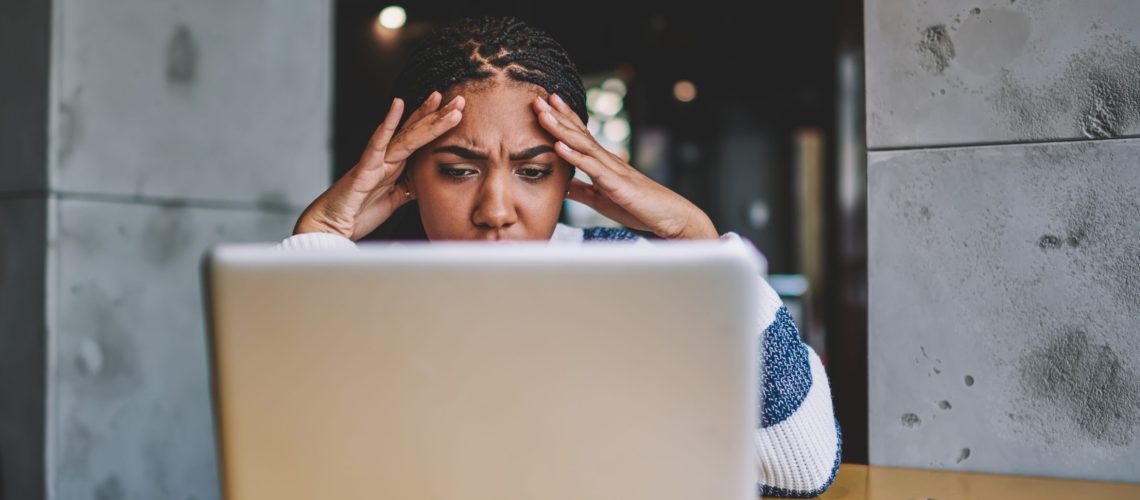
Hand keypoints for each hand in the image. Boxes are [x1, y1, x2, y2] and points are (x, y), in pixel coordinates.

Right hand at [295, 92, 464, 238]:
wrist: (331, 228)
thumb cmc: (358, 214)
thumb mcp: (394, 201)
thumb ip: (409, 189)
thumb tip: (426, 182)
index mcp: (394, 165)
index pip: (419, 140)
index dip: (437, 124)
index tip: (457, 111)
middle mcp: (386, 158)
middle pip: (415, 131)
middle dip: (438, 115)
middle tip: (460, 99)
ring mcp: (375, 161)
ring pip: (404, 134)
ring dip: (424, 117)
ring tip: (440, 99)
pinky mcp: (364, 169)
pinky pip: (377, 144)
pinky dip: (387, 124)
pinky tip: (397, 105)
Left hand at [533, 94, 718, 239]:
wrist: (669, 217)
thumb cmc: (637, 207)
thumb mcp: (599, 198)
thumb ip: (580, 190)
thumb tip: (560, 184)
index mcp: (602, 163)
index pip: (579, 135)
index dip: (561, 119)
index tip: (543, 104)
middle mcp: (607, 160)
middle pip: (578, 133)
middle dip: (557, 115)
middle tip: (537, 97)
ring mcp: (612, 169)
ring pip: (583, 144)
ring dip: (561, 128)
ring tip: (543, 113)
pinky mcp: (616, 184)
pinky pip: (592, 167)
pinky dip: (574, 155)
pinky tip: (559, 146)